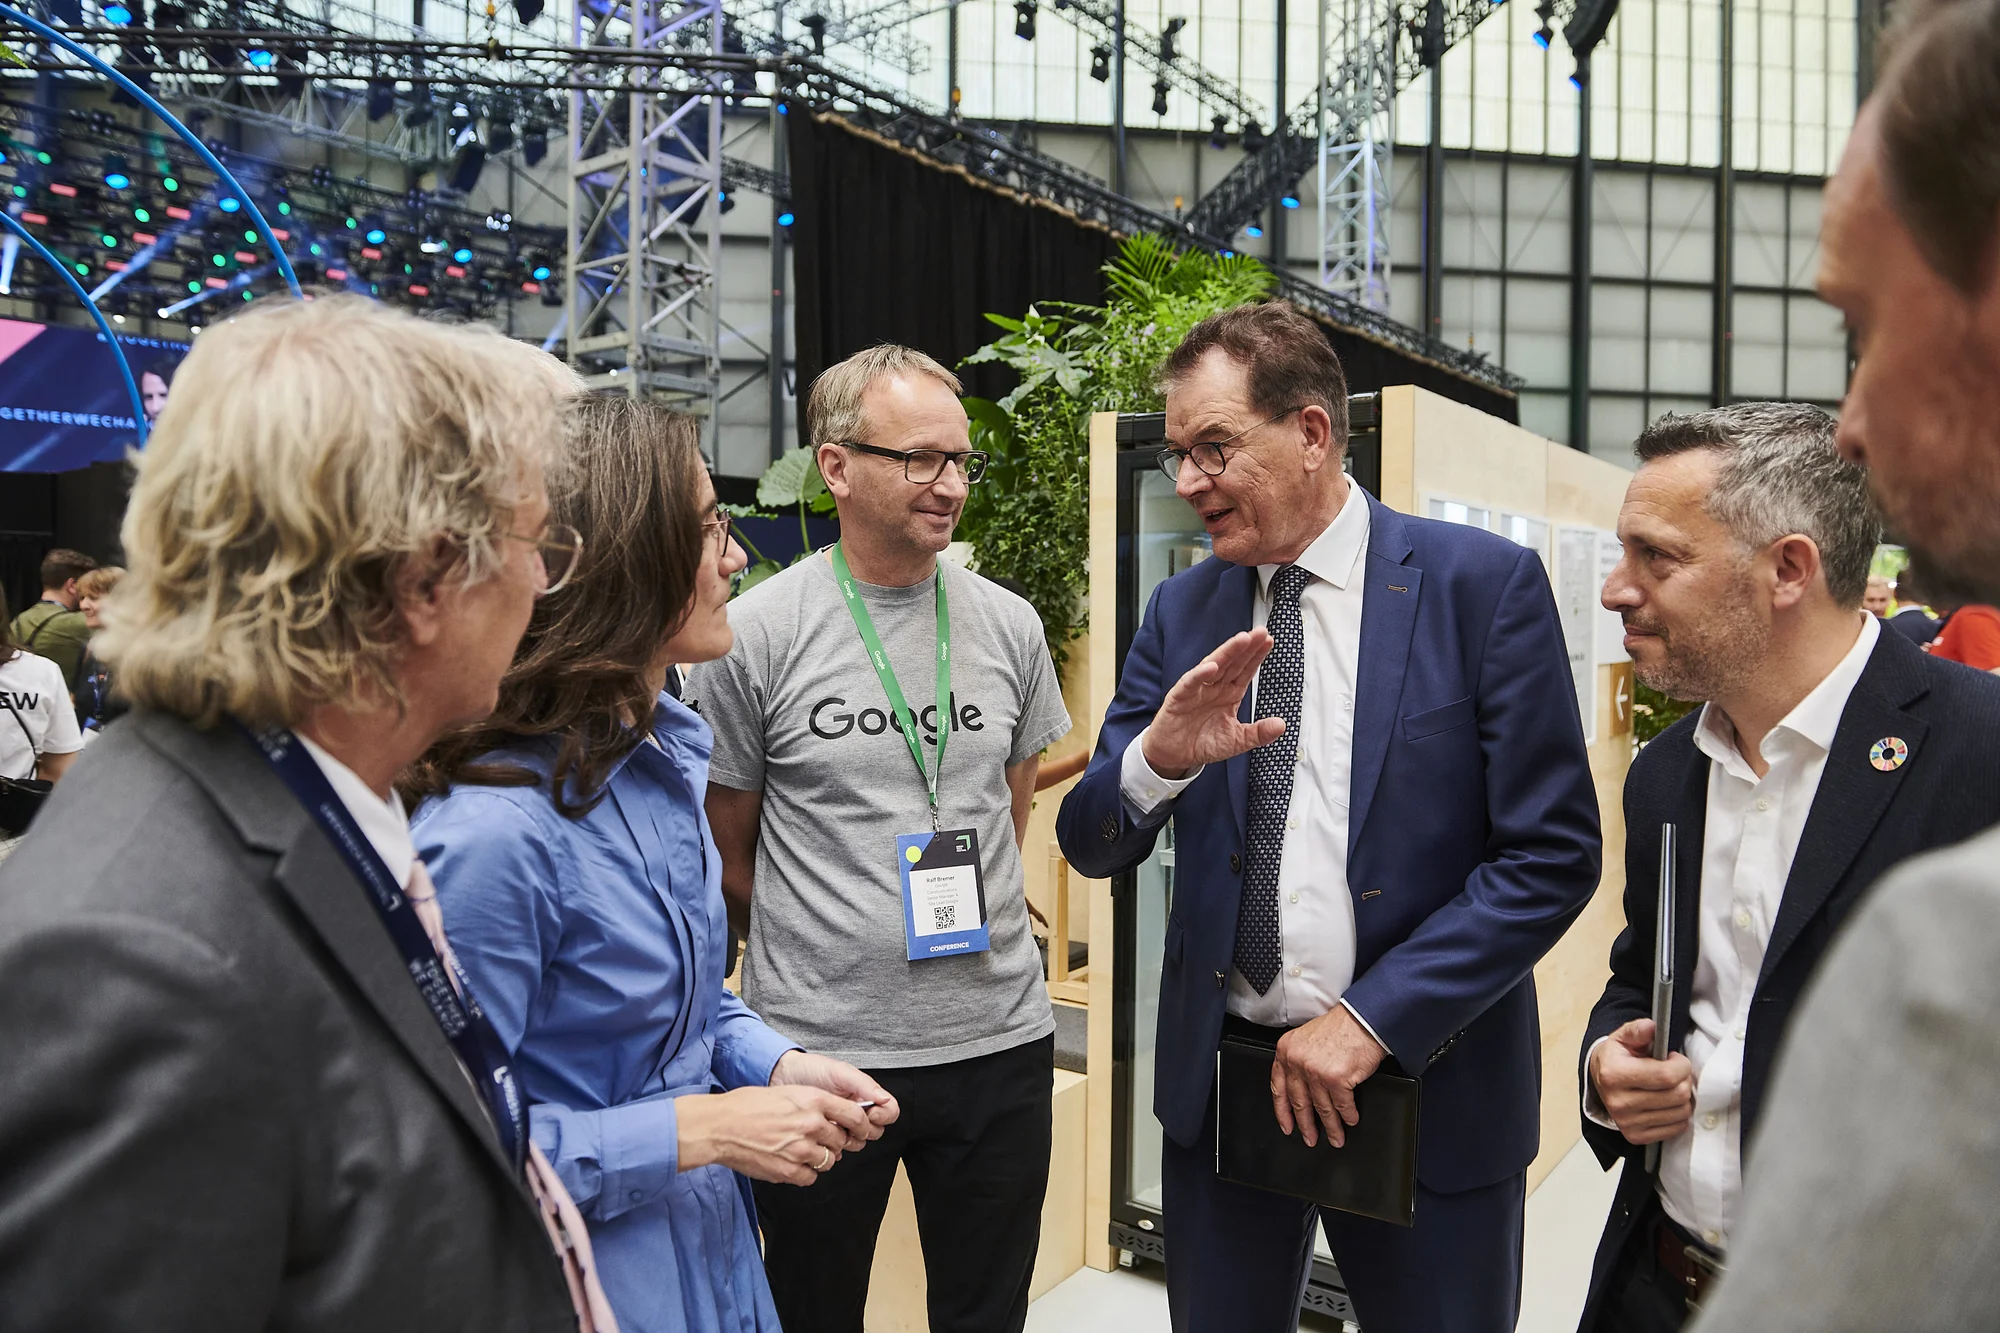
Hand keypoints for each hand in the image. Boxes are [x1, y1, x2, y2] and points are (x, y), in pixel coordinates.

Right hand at [675, 1084, 869, 1185]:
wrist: (720, 1126)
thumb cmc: (747, 1106)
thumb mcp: (787, 1093)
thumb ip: (814, 1104)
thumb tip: (834, 1116)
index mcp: (813, 1100)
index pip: (854, 1116)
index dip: (860, 1125)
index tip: (859, 1130)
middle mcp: (811, 1124)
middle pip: (841, 1141)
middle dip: (833, 1143)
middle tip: (817, 1140)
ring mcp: (801, 1149)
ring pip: (828, 1161)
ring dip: (819, 1158)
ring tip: (800, 1152)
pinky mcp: (789, 1170)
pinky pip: (811, 1177)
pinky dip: (804, 1173)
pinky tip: (790, 1163)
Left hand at [770, 1050, 900, 1145]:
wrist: (783, 1077)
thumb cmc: (812, 1070)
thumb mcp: (839, 1072)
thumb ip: (864, 1084)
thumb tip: (885, 1099)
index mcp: (865, 1095)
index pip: (889, 1112)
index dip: (883, 1116)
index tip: (868, 1113)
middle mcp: (857, 1111)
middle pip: (876, 1131)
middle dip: (864, 1129)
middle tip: (846, 1121)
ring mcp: (842, 1125)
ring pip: (859, 1142)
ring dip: (848, 1139)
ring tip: (831, 1126)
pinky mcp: (826, 1136)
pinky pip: (839, 1150)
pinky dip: (833, 1146)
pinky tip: (821, 1135)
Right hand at [1141, 630, 1287, 779]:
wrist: (1174, 755)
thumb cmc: (1202, 743)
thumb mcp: (1236, 741)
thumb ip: (1258, 733)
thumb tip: (1281, 725)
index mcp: (1229, 693)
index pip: (1245, 670)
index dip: (1256, 656)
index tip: (1269, 641)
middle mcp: (1214, 687)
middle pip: (1233, 662)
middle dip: (1246, 647)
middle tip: (1261, 632)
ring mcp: (1197, 690)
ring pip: (1213, 666)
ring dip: (1227, 652)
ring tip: (1241, 640)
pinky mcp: (1179, 698)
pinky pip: (1190, 683)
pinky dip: (1199, 675)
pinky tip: (1211, 666)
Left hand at [1270, 1006, 1386, 1147]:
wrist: (1362, 1019)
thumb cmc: (1340, 1027)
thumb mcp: (1306, 1039)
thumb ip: (1298, 1060)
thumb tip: (1301, 1089)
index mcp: (1286, 1051)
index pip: (1278, 1088)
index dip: (1282, 1111)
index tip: (1286, 1125)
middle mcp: (1297, 1062)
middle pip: (1299, 1102)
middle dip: (1306, 1125)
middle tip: (1310, 1138)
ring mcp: (1315, 1072)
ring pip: (1322, 1108)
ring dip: (1331, 1126)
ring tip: (1336, 1137)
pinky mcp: (1336, 1079)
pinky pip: (1342, 1105)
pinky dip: (1348, 1115)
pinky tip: (1351, 1120)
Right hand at [1590, 1018, 1695, 1145]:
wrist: (1599, 1082)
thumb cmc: (1616, 1058)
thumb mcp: (1622, 1038)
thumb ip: (1637, 1030)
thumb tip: (1651, 1027)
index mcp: (1614, 1074)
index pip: (1667, 1075)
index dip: (1682, 1065)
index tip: (1676, 1059)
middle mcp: (1619, 1102)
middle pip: (1677, 1095)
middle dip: (1684, 1080)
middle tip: (1675, 1073)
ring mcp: (1627, 1122)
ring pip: (1680, 1113)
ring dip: (1683, 1098)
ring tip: (1671, 1087)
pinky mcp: (1636, 1136)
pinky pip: (1676, 1128)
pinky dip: (1678, 1115)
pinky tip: (1668, 1103)